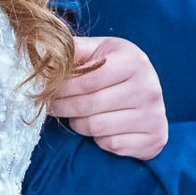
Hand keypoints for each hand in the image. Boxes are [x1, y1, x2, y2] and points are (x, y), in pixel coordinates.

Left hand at [53, 35, 168, 160]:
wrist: (150, 91)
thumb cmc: (118, 67)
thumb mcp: (102, 50)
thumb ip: (75, 50)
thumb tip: (42, 51)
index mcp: (133, 62)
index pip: (87, 80)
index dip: (61, 88)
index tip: (45, 91)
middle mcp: (148, 88)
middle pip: (88, 106)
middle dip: (63, 107)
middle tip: (51, 106)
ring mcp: (152, 116)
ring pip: (96, 128)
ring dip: (78, 124)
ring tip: (75, 115)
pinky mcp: (153, 139)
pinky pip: (111, 144)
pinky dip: (99, 139)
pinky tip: (100, 127)